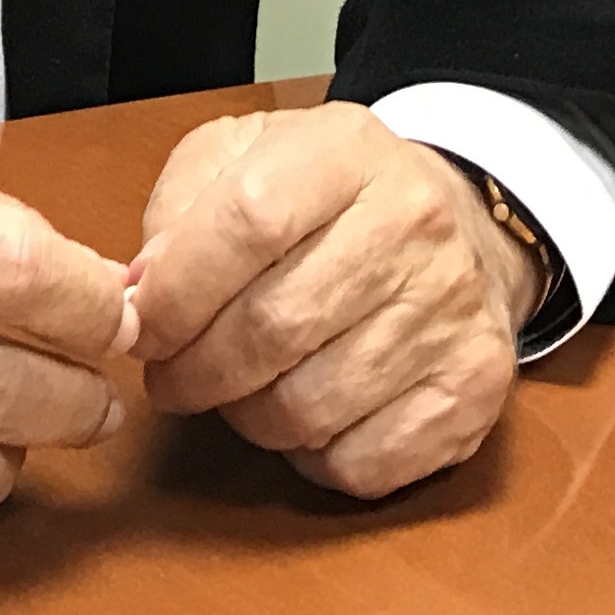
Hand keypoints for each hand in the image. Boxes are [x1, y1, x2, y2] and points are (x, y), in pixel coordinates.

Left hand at [125, 104, 539, 499]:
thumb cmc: (330, 199)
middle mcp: (414, 223)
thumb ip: (179, 208)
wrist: (463, 225)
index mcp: (348, 150)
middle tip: (172, 377)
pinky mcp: (472, 387)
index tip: (141, 327)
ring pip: (308, 409)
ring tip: (240, 390)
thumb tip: (141, 295)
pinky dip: (312, 458)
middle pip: (274, 327)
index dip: (175, 292)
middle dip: (196, 371)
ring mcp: (453, 310)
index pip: (248, 222)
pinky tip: (308, 417)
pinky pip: (360, 464)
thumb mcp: (246, 157)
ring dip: (248, 416)